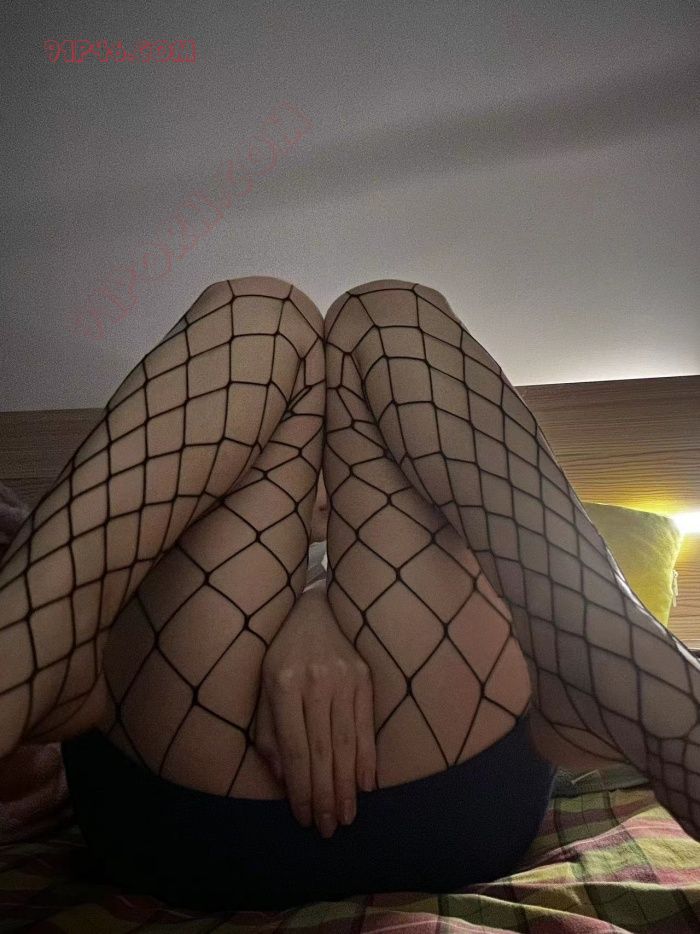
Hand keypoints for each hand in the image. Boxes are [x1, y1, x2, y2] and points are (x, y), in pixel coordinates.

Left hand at [254, 582, 375, 837]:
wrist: (311, 608)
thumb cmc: (280, 654)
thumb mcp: (263, 687)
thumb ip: (269, 733)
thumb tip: (284, 779)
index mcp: (283, 683)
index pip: (293, 748)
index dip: (299, 787)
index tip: (304, 816)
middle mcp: (315, 681)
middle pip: (322, 750)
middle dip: (325, 795)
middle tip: (328, 828)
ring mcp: (344, 678)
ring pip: (346, 742)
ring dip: (348, 785)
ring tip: (347, 815)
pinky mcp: (364, 677)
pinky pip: (366, 725)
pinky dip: (367, 758)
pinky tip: (366, 784)